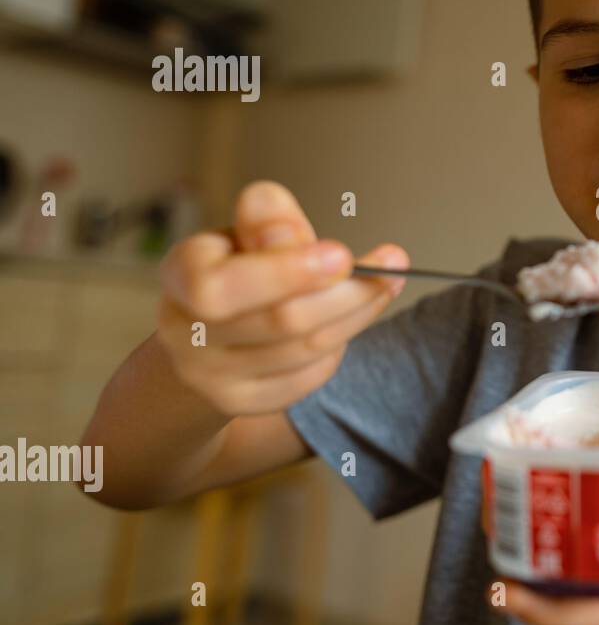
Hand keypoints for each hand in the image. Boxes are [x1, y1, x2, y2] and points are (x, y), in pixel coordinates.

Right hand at [156, 180, 408, 415]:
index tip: (343, 255)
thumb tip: (280, 221)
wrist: (209, 337)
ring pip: (304, 349)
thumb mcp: (249, 233)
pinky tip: (347, 321)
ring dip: (356, 314)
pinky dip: (338, 346)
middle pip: (280, 321)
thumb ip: (268, 220)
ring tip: (384, 284)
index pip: (222, 286)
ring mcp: (208, 375)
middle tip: (391, 266)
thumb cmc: (242, 271)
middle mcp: (184, 331)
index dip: (287, 273)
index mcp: (181, 275)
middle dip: (347, 294)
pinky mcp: (239, 403)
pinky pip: (309, 377)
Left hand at [484, 457, 598, 624]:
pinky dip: (544, 512)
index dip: (544, 612)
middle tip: (494, 499)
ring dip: (523, 529)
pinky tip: (531, 473)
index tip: (503, 590)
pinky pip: (562, 542)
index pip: (592, 614)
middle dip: (516, 551)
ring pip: (550, 565)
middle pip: (553, 587)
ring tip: (502, 478)